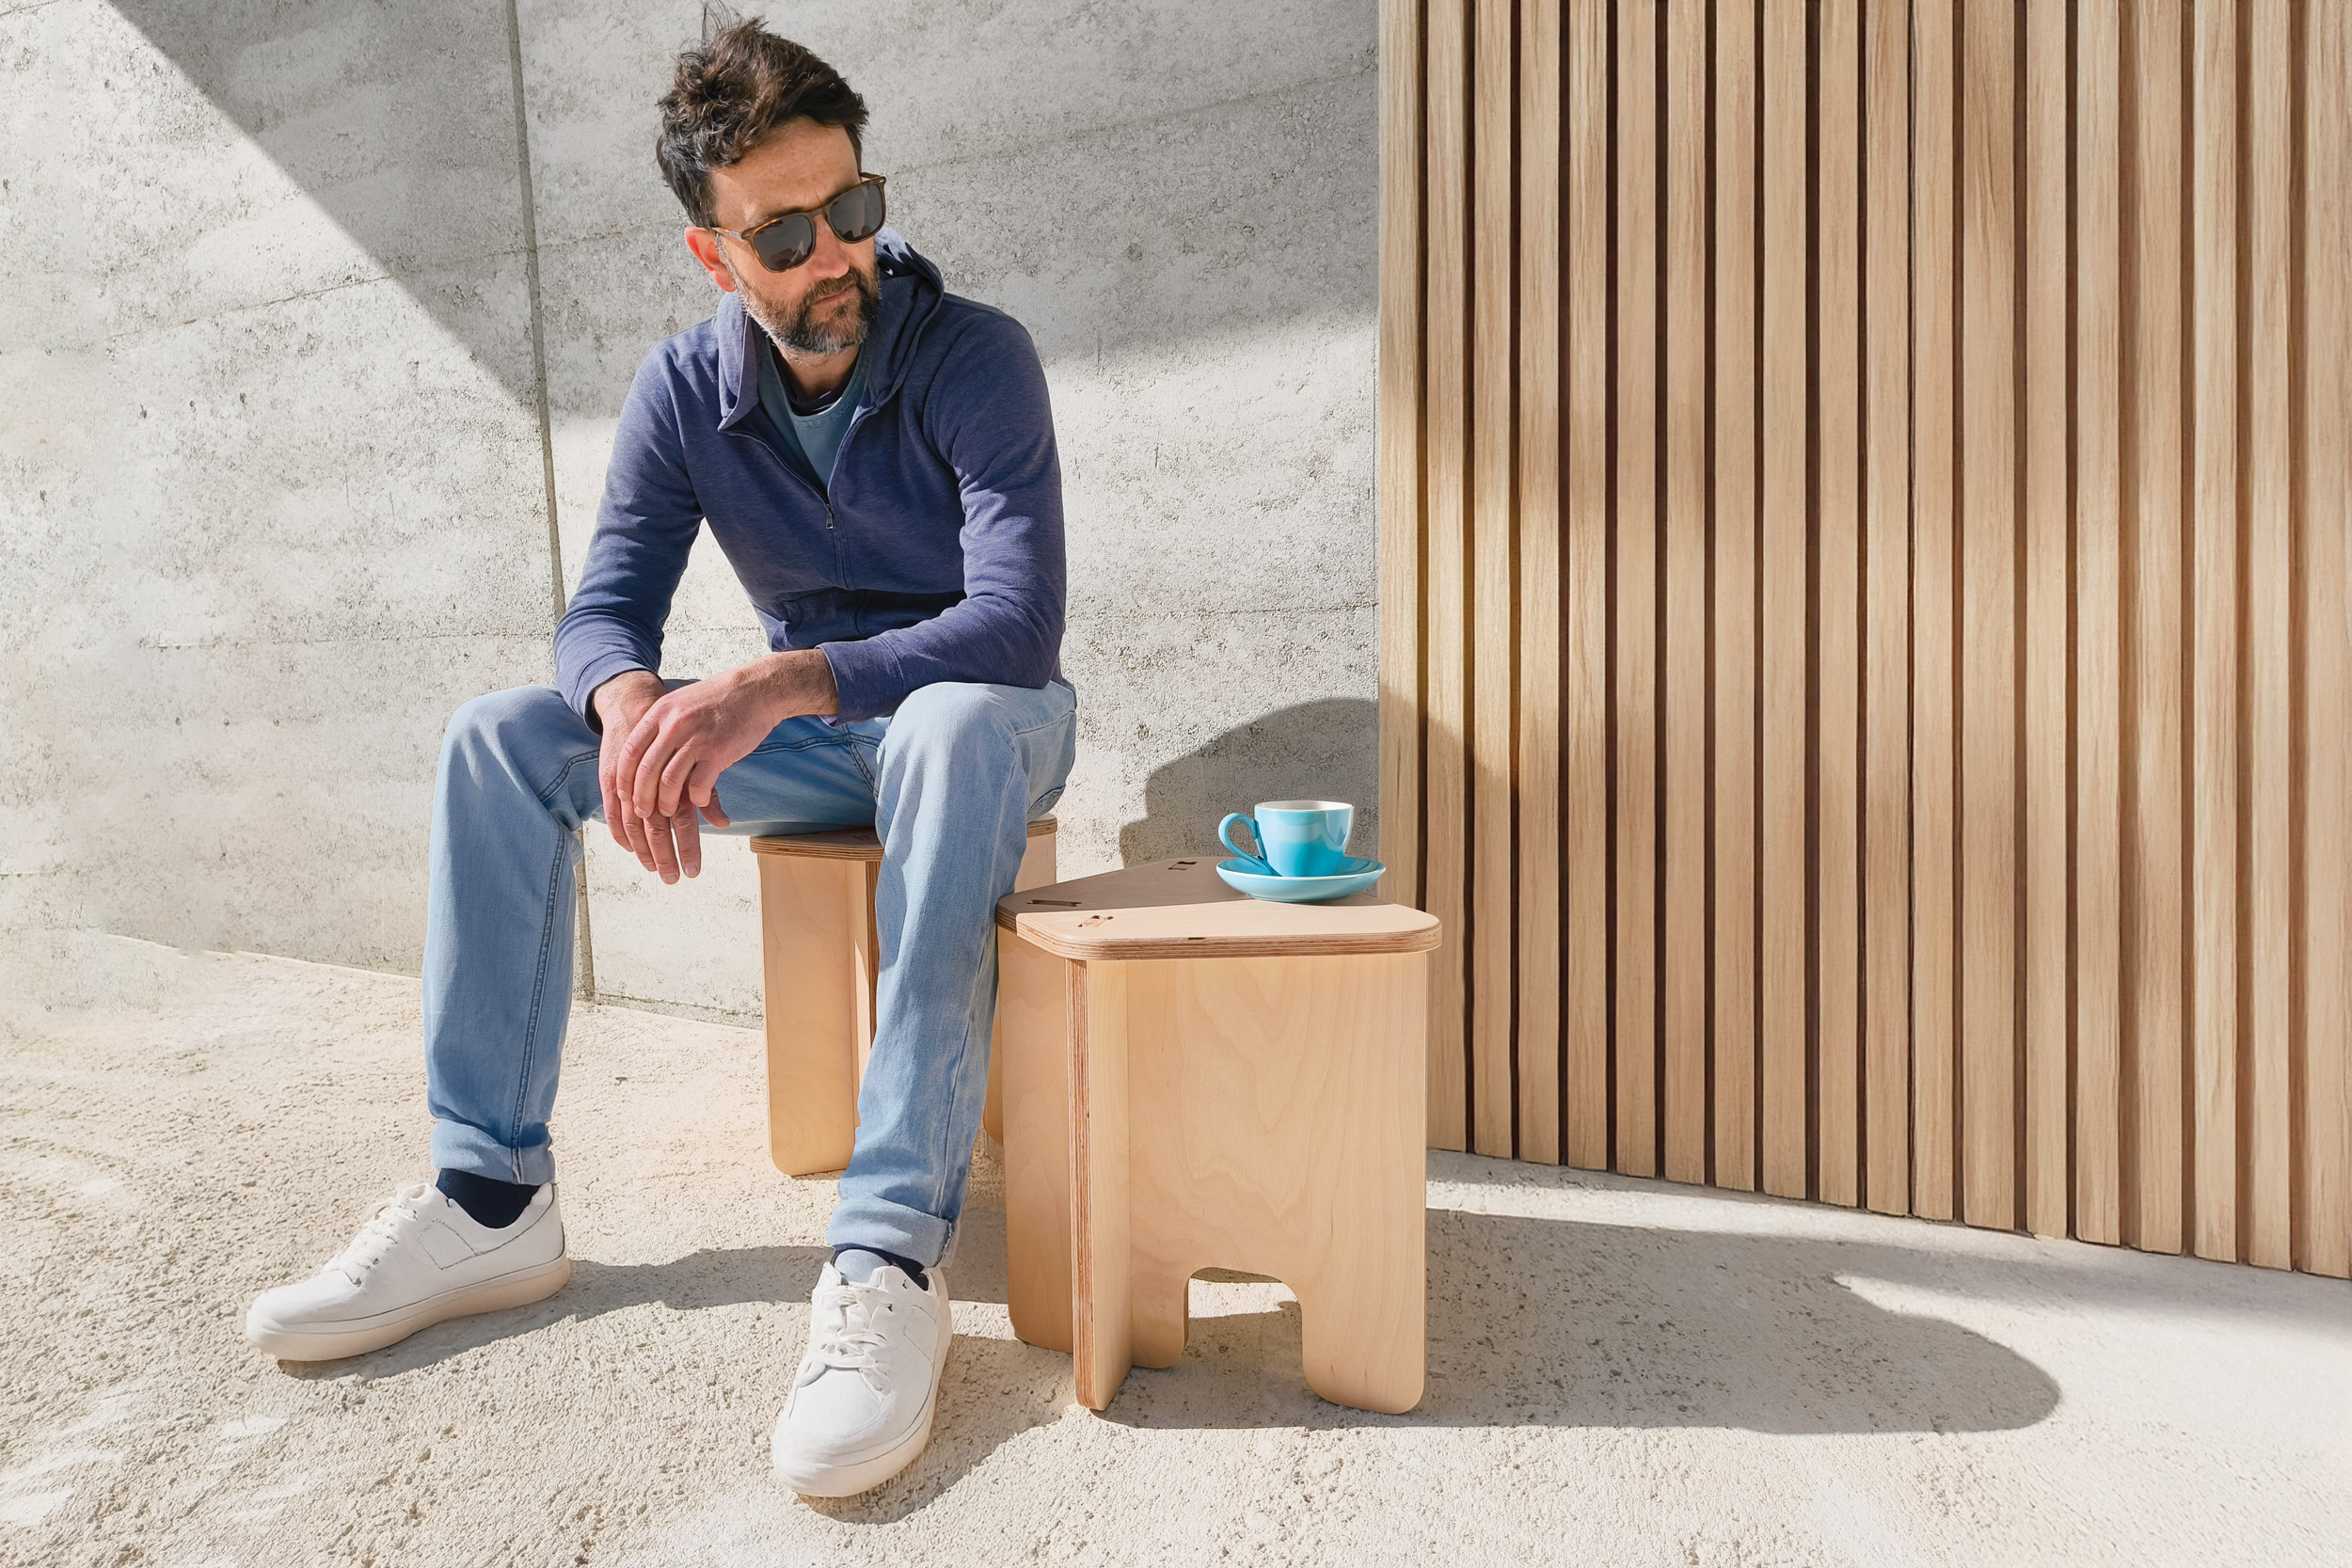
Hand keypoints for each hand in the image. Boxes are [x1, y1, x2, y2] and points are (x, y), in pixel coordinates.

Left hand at [602, 652, 839, 883]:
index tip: (624, 795)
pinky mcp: (719, 752)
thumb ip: (661, 725)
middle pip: (646, 771)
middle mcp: (675, 725)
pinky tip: (698, 801)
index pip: (630, 752)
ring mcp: (697, 738)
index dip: (624, 778)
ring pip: (669, 782)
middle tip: (643, 812)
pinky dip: (696, 800)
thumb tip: (643, 751)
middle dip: (641, 798)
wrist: (756, 689)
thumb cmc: (719, 699)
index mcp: (661, 713)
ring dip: (666, 803)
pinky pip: (699, 785)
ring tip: (668, 811)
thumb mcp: (681, 703)